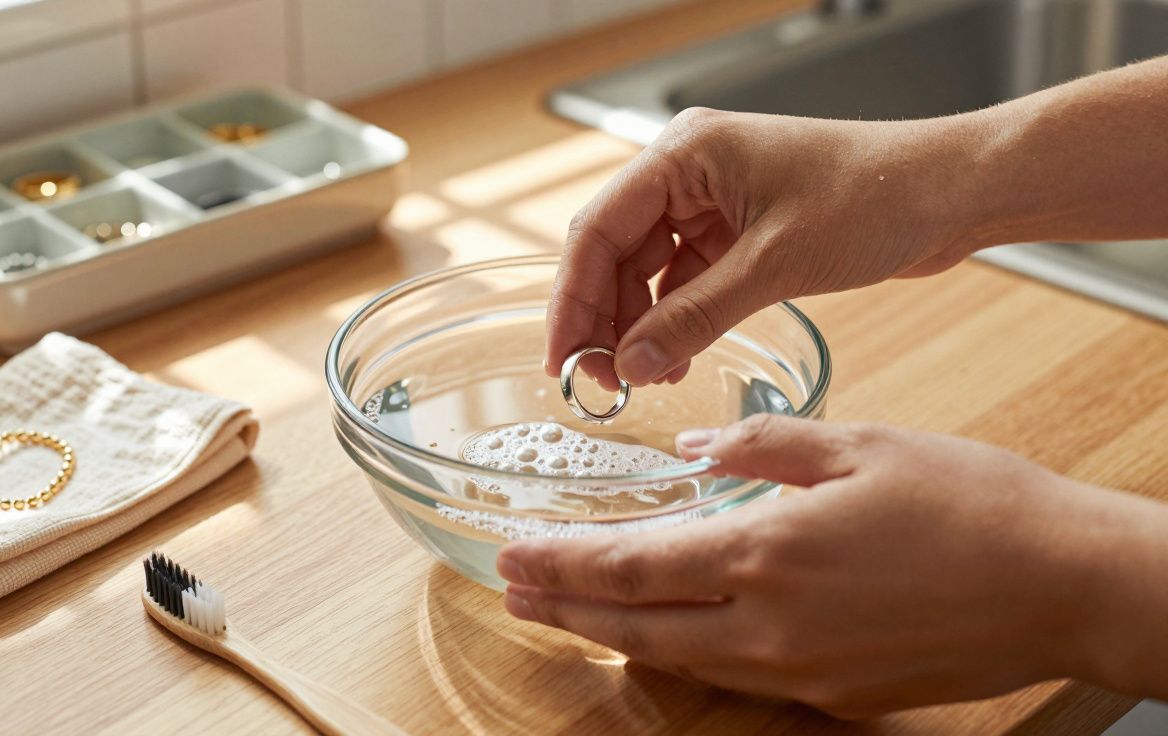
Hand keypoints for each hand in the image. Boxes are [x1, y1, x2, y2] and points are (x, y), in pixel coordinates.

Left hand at [495, 415, 1167, 716]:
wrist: (1062, 585)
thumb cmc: (970, 504)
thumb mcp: (858, 442)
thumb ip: (761, 443)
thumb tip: (694, 448)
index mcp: (766, 551)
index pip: (632, 567)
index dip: (562, 565)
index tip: (511, 558)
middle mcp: (770, 626)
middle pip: (638, 628)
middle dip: (567, 610)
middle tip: (513, 594)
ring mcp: (801, 671)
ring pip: (681, 661)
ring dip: (618, 638)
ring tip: (575, 616)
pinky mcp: (835, 694)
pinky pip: (737, 679)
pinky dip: (687, 655)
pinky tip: (675, 636)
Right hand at [547, 108, 980, 387]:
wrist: (949, 191)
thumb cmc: (874, 196)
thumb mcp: (773, 264)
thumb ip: (694, 318)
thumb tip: (631, 366)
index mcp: (683, 153)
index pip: (597, 230)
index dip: (572, 300)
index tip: (561, 360)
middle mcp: (688, 171)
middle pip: (614, 252)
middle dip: (603, 319)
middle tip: (599, 382)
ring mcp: (712, 199)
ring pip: (647, 271)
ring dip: (640, 326)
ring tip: (642, 380)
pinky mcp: (737, 228)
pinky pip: (685, 279)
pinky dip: (676, 320)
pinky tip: (675, 361)